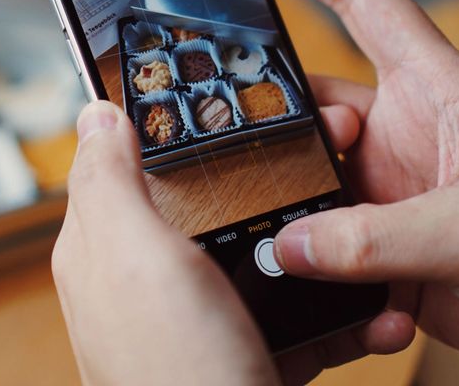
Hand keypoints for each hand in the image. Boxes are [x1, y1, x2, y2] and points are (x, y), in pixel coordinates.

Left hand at [54, 99, 410, 384]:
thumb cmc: (172, 374)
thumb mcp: (134, 260)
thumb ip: (110, 184)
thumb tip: (94, 113)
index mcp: (105, 247)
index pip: (129, 160)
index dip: (173, 126)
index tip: (232, 100)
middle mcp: (146, 282)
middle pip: (207, 203)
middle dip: (262, 180)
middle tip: (321, 156)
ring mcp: (196, 321)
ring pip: (258, 258)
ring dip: (308, 247)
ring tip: (352, 229)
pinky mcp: (241, 355)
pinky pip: (290, 316)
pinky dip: (329, 311)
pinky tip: (363, 311)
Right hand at [241, 0, 458, 384]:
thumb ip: (375, 237)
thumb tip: (286, 243)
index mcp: (435, 90)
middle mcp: (403, 131)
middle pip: (309, 97)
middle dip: (275, 118)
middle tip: (252, 152)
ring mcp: (388, 188)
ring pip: (305, 172)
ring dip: (293, 204)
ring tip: (294, 236)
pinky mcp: (383, 244)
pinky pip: (320, 241)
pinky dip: (316, 266)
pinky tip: (344, 294)